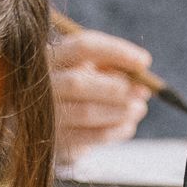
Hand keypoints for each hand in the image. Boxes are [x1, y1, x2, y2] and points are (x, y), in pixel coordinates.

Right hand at [50, 27, 154, 151]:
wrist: (45, 119)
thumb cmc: (76, 84)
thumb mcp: (89, 67)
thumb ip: (111, 67)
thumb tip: (140, 75)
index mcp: (52, 55)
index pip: (83, 46)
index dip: (117, 52)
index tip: (145, 62)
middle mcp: (41, 83)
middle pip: (78, 82)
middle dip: (117, 88)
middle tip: (144, 92)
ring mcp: (43, 113)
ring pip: (85, 112)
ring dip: (120, 112)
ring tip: (139, 109)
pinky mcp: (53, 139)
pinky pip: (89, 136)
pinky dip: (115, 131)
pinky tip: (128, 126)